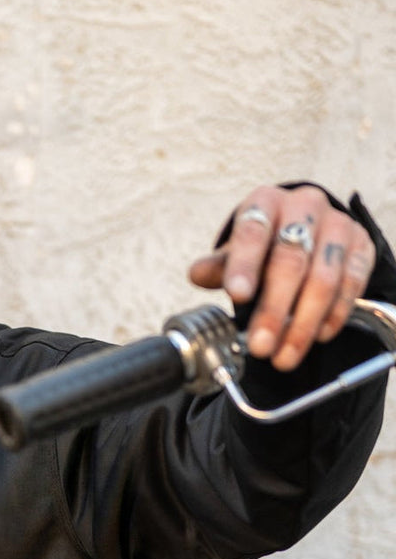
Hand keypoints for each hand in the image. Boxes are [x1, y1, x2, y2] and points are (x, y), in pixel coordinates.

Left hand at [188, 184, 375, 370]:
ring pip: (324, 277)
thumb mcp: (236, 249)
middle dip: (273, 309)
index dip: (245, 265)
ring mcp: (338, 225)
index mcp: (265, 203)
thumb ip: (219, 265)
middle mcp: (305, 207)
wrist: (308, 227)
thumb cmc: (265, 243)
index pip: (253, 232)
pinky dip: (334, 315)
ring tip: (284, 355)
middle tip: (260, 345)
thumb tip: (198, 273)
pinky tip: (318, 336)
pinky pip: (352, 283)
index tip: (237, 295)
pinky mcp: (362, 246)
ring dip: (303, 323)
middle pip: (291, 261)